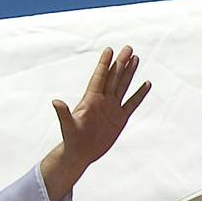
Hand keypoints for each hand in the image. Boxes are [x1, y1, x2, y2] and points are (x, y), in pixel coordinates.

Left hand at [41, 47, 151, 200]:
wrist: (81, 152)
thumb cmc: (72, 139)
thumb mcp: (67, 126)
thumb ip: (63, 113)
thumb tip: (55, 102)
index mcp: (91, 99)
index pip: (100, 77)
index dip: (104, 64)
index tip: (109, 50)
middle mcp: (103, 100)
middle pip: (114, 77)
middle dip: (121, 63)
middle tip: (128, 48)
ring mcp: (112, 108)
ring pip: (123, 86)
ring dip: (129, 73)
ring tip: (135, 59)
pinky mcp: (120, 118)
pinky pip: (132, 103)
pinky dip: (139, 94)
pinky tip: (145, 84)